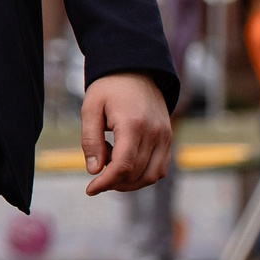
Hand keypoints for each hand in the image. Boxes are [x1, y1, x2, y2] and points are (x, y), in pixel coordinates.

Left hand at [81, 71, 171, 195]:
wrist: (136, 70)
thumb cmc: (109, 88)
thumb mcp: (91, 108)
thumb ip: (91, 140)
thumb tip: (94, 171)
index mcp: (133, 124)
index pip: (122, 165)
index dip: (106, 182)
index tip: (90, 189)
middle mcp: (154, 133)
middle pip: (136, 174)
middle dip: (114, 181)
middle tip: (98, 166)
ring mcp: (165, 137)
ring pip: (151, 176)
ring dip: (129, 181)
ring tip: (111, 161)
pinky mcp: (169, 139)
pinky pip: (160, 169)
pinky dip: (143, 175)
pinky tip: (125, 162)